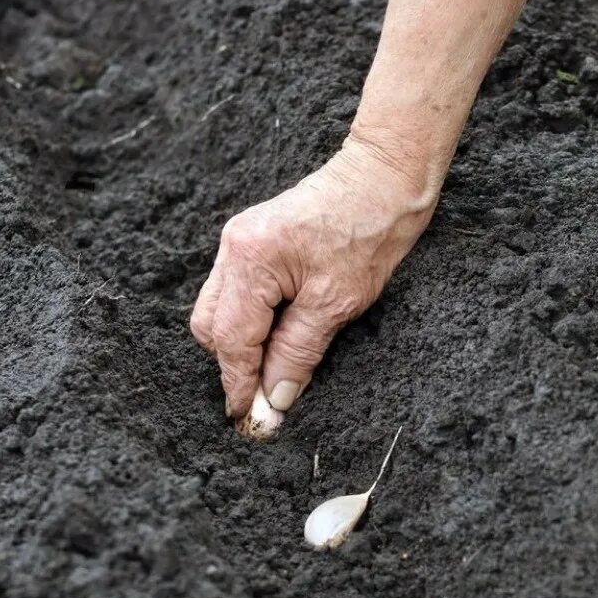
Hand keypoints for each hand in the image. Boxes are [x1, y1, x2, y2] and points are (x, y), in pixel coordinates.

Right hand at [190, 136, 436, 417]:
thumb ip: (297, 352)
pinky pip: (238, 294)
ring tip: (275, 370)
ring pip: (221, 311)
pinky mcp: (254, 243)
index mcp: (250, 260)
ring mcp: (240, 242)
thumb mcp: (336, 303)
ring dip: (242, 345)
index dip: (239, 384)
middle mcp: (234, 249)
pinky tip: (278, 338)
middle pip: (212, 326)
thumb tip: (274, 397)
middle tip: (265, 399)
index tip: (250, 419)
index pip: (231, 339)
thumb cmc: (370, 231)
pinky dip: (252, 323)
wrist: (385, 178)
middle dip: (233, 365)